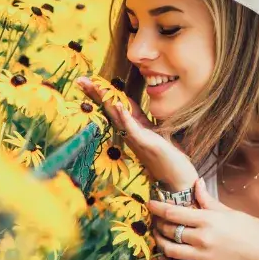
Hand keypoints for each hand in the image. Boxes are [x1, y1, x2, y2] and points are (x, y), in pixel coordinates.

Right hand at [75, 76, 197, 187]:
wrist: (178, 179)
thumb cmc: (168, 157)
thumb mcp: (154, 133)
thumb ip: (143, 121)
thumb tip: (130, 107)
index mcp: (132, 128)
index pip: (115, 106)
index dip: (102, 92)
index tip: (87, 80)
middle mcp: (130, 133)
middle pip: (111, 109)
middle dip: (96, 94)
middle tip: (80, 80)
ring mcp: (137, 139)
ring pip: (118, 117)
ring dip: (107, 101)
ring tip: (96, 86)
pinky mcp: (147, 144)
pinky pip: (134, 129)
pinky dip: (126, 117)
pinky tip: (120, 106)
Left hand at [148, 178, 258, 259]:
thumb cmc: (253, 230)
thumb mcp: (230, 211)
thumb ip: (208, 200)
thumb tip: (196, 183)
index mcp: (209, 219)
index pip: (174, 212)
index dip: (158, 207)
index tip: (150, 204)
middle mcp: (203, 239)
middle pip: (169, 231)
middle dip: (158, 225)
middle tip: (156, 220)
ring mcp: (204, 258)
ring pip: (170, 251)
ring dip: (160, 243)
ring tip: (159, 237)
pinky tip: (168, 257)